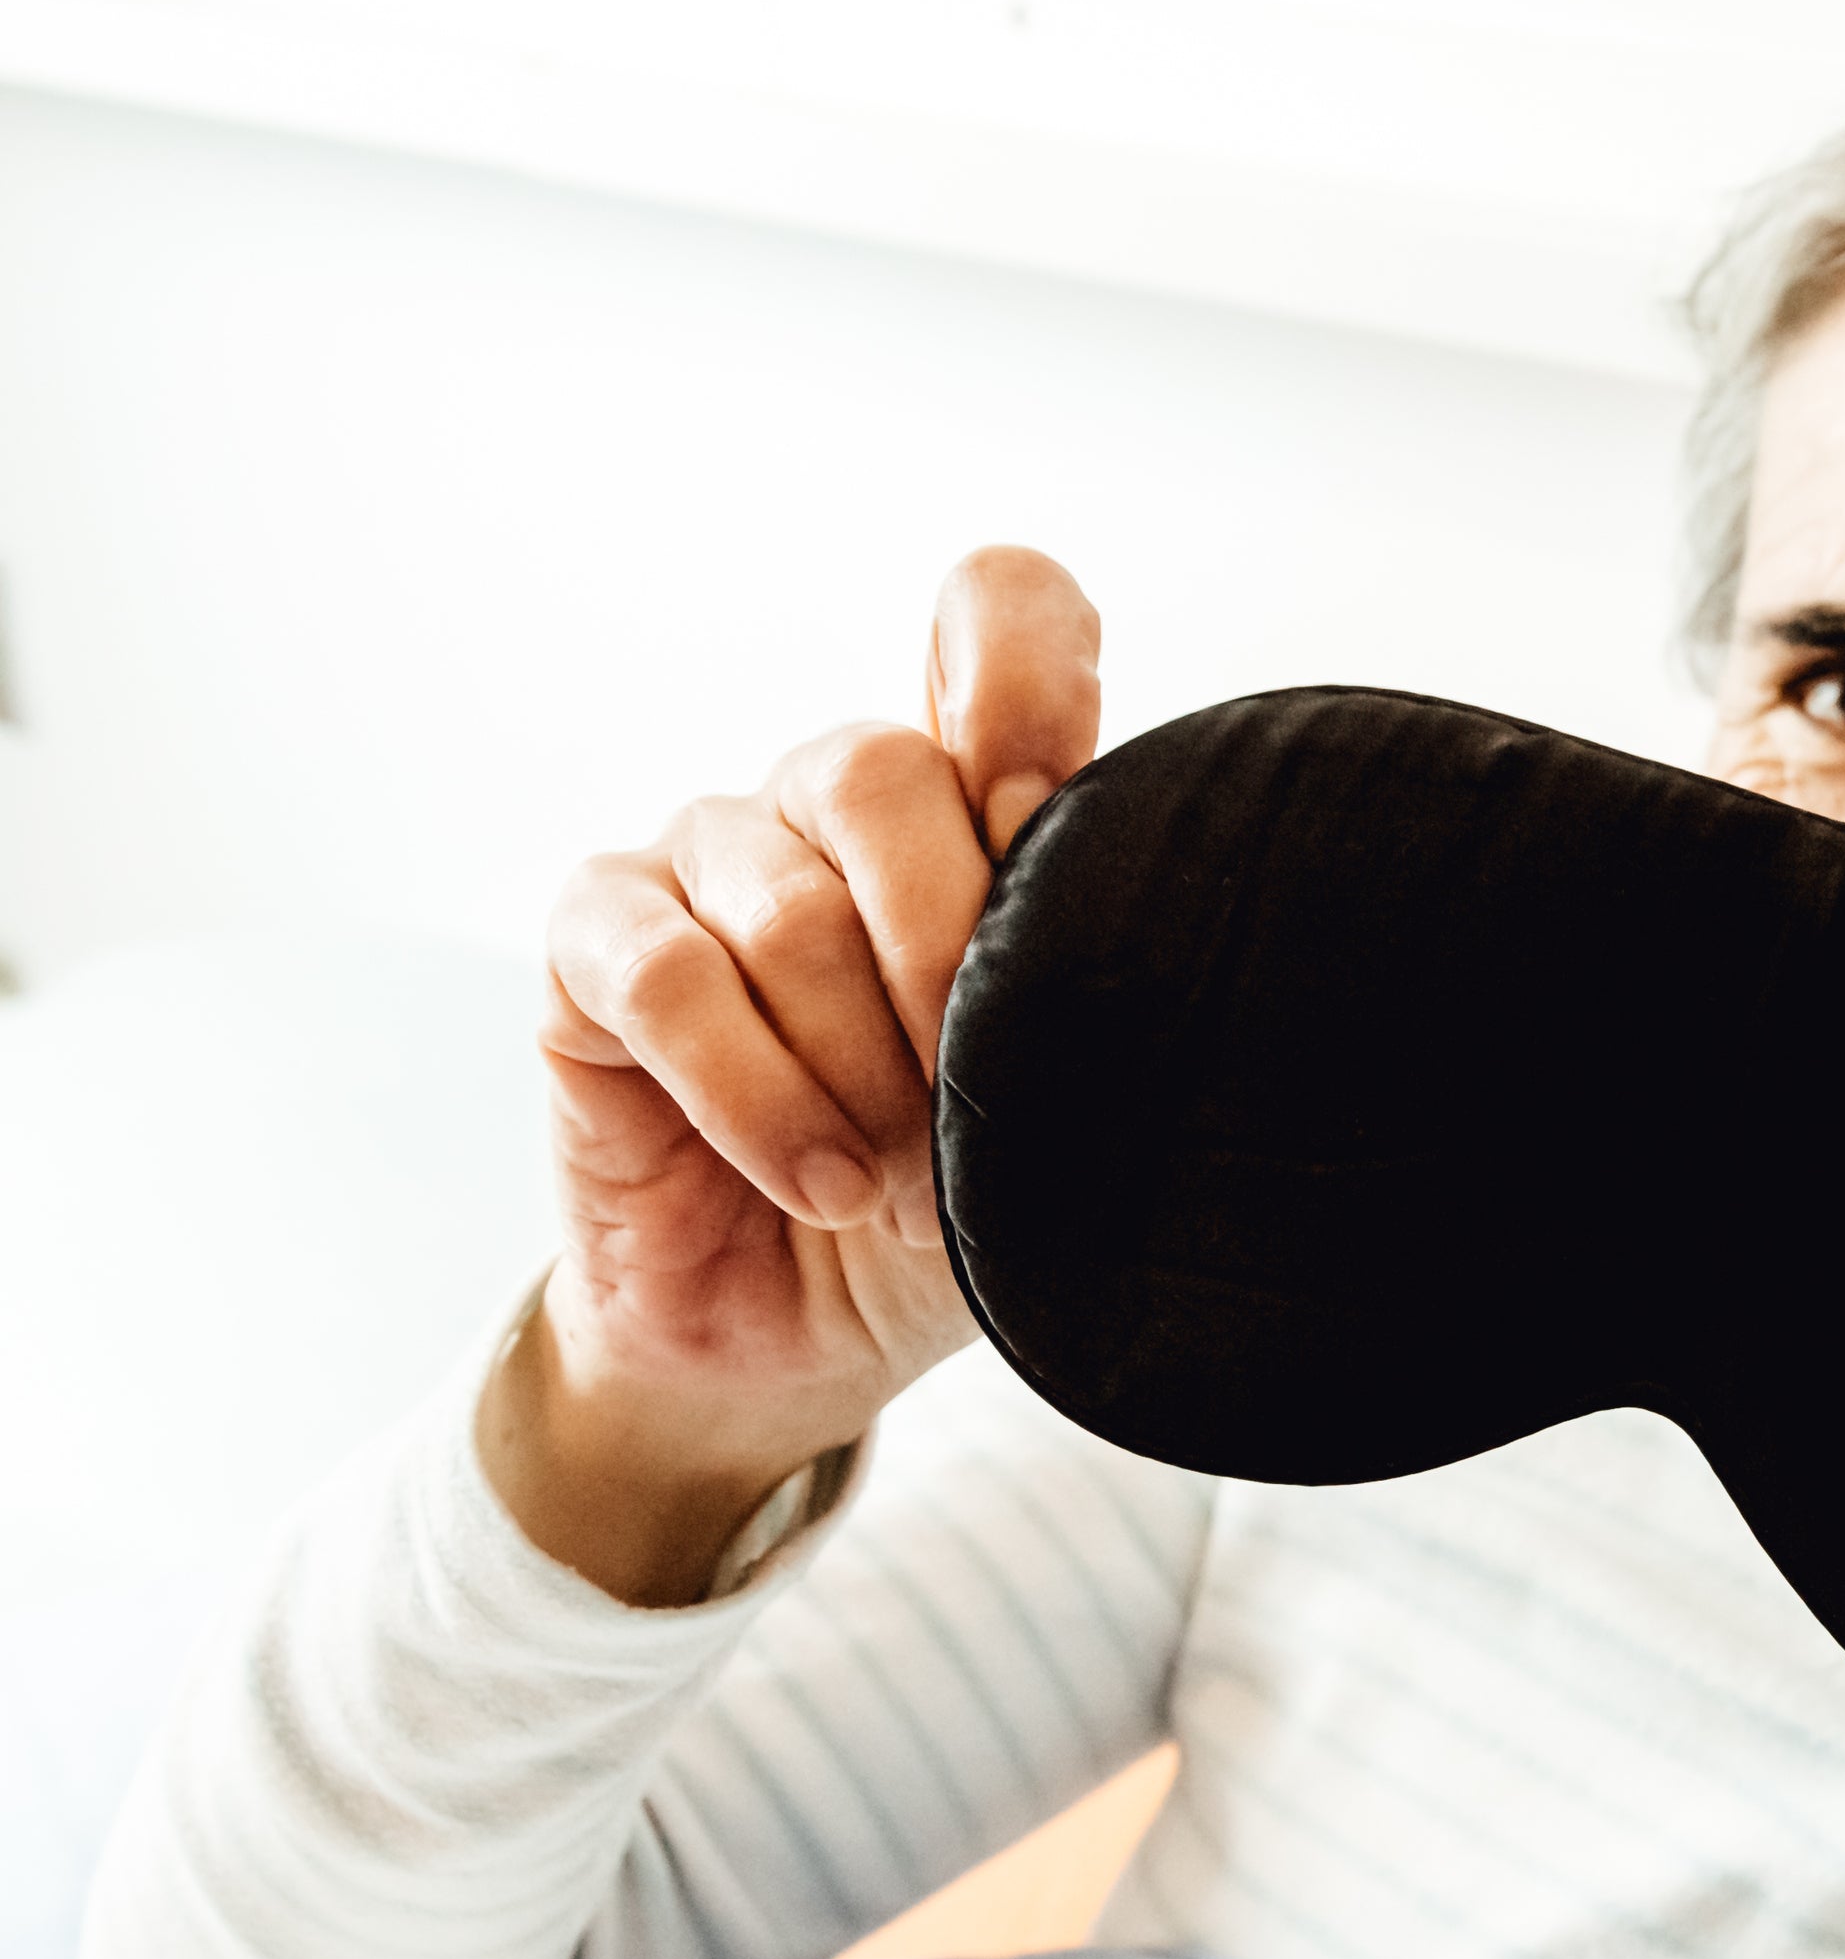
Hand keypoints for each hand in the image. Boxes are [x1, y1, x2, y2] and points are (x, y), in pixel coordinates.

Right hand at [484, 548, 1102, 1602]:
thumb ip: (1088, 983)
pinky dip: (756, 1094)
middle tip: (969, 1094)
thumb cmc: (955, 1203)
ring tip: (891, 1178)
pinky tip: (812, 1177)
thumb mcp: (1061, 1099)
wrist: (808, 1339)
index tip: (1041, 805)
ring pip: (784, 902)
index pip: (998, 618)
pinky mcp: (594, 948)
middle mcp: (833, 802)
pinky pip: (669, 976)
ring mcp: (704, 860)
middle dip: (944, 956)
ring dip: (856, 1066)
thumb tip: (1137, 923)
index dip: (1019, 670)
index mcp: (970, 800)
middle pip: (883, 770)